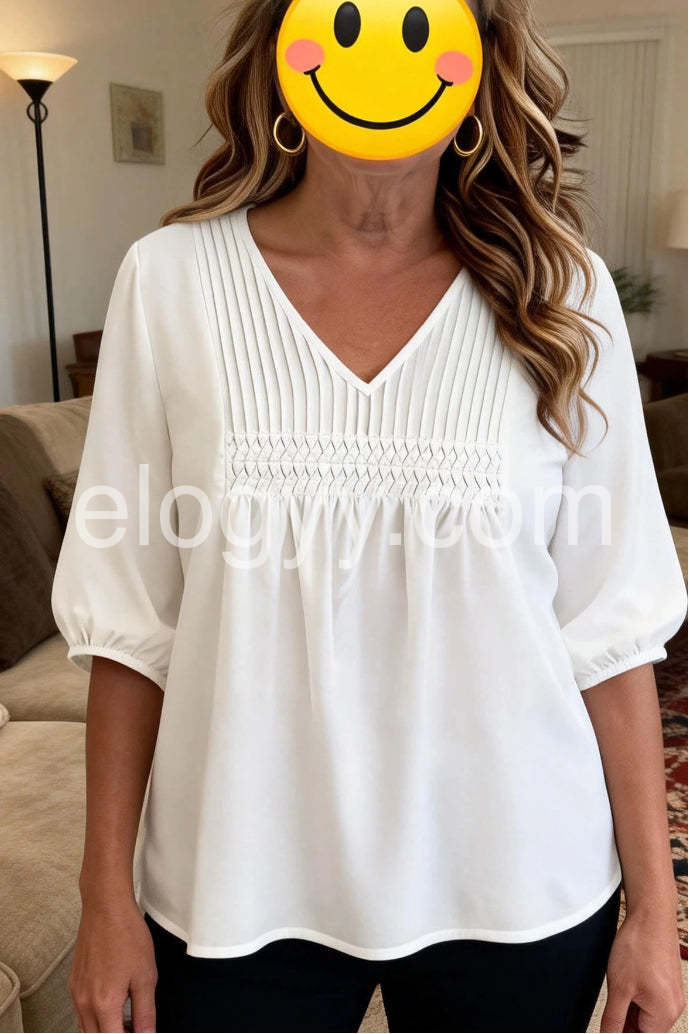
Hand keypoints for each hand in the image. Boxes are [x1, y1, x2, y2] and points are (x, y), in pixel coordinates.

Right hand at [69, 896, 156, 1032]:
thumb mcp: (146, 976)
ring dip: (105, 1027)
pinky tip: (114, 999)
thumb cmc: (127, 935)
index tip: (140, 1032)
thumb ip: (145, 1013)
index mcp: (104, 1003)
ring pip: (87, 1026)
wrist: (106, 907)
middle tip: (136, 1026)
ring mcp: (76, 992)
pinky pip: (81, 1010)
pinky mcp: (73, 982)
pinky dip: (96, 1014)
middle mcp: (84, 1002)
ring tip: (127, 1015)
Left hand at [600, 908, 684, 1031]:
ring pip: (645, 1014)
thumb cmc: (639, 945)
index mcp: (665, 1013)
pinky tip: (625, 981)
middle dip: (625, 1021)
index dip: (620, 1033)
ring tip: (619, 986)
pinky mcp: (668, 983)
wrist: (650, 914)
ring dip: (629, 1008)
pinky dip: (635, 996)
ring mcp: (672, 995)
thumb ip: (613, 1020)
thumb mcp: (619, 988)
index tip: (608, 1025)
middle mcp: (673, 1007)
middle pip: (644, 1028)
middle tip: (612, 1001)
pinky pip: (650, 1000)